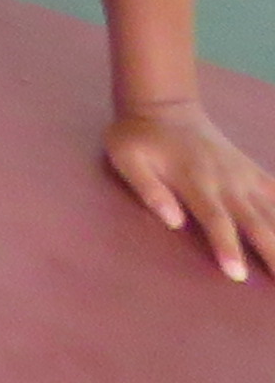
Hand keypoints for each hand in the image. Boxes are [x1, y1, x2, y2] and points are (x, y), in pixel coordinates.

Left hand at [105, 102, 274, 280]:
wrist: (165, 106)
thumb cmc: (139, 138)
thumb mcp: (126, 158)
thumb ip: (147, 189)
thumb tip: (172, 221)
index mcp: (196, 182)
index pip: (215, 220)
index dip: (227, 247)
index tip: (238, 276)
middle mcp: (228, 182)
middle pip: (257, 223)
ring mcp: (244, 177)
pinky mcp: (253, 173)